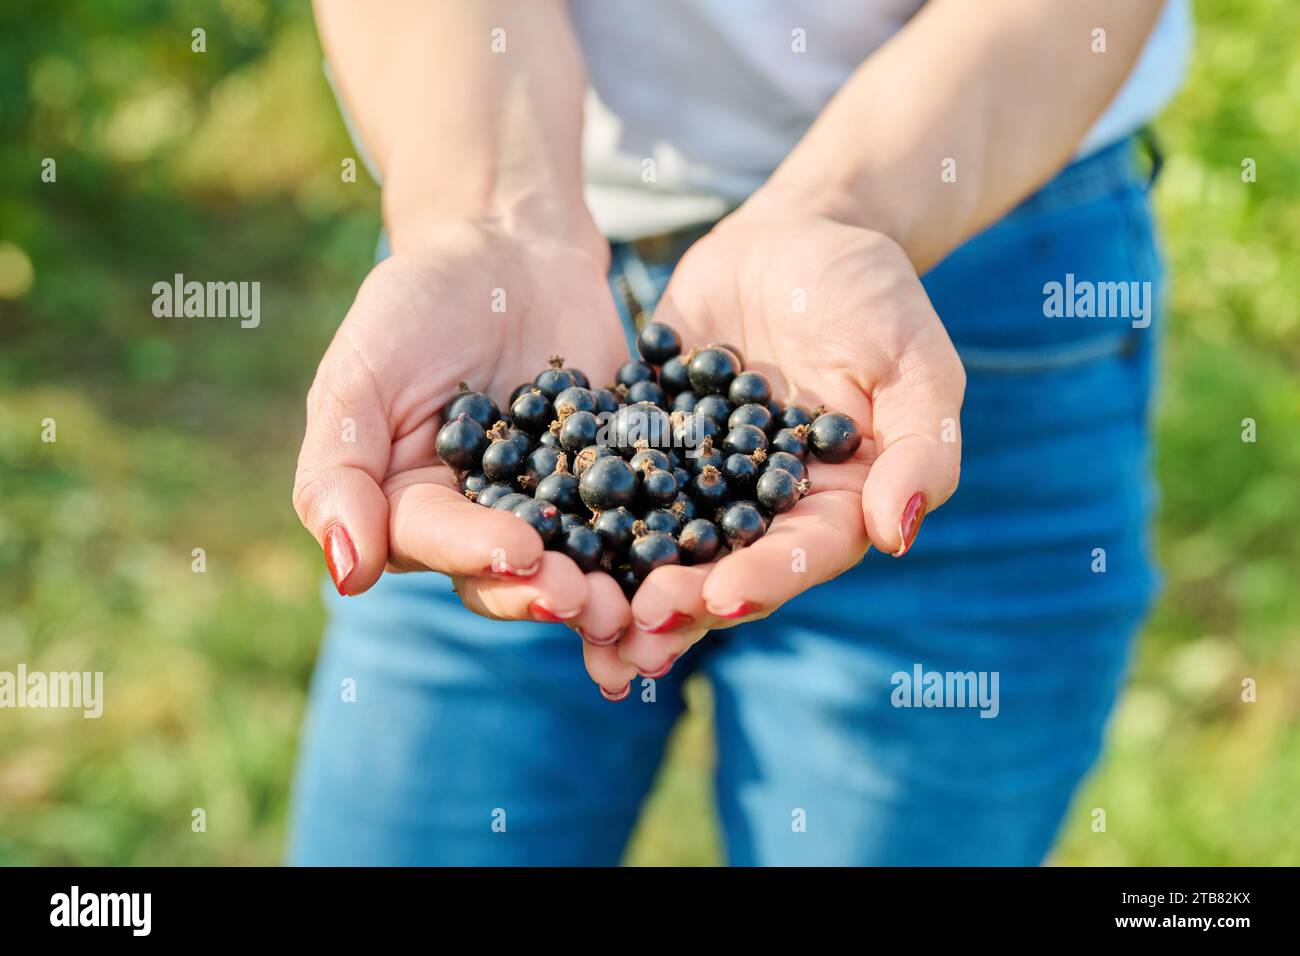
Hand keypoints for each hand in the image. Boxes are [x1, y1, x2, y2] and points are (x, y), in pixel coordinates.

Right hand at [292, 221, 636, 641]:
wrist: (511, 248)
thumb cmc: (418, 301)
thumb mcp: (362, 371)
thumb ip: (338, 468)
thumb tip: (347, 574)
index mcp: (409, 508)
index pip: (436, 543)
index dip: (478, 553)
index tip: (521, 553)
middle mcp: (481, 522)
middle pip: (510, 574)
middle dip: (549, 591)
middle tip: (591, 602)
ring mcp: (553, 509)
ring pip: (577, 563)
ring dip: (607, 592)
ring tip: (641, 607)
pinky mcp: (614, 484)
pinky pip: (638, 518)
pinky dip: (661, 540)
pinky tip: (691, 557)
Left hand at [599, 210, 965, 684]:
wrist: (798, 235)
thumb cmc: (875, 295)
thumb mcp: (916, 363)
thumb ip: (920, 447)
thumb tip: (898, 535)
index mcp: (834, 505)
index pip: (800, 555)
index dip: (762, 580)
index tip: (720, 600)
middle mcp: (764, 507)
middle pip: (723, 568)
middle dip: (680, 602)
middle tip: (633, 627)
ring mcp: (702, 478)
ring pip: (662, 541)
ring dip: (623, 584)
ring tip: (578, 614)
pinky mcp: (651, 441)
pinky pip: (613, 478)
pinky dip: (581, 510)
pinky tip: (540, 531)